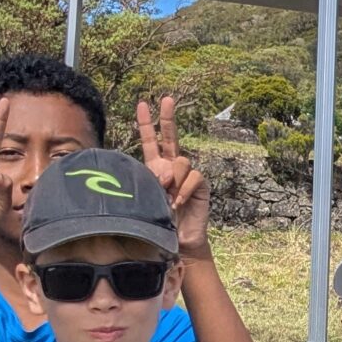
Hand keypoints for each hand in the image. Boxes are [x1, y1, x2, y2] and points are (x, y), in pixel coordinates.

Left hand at [137, 96, 207, 256]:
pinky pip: (193, 177)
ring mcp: (187, 175)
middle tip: (167, 99)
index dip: (146, 123)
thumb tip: (164, 172)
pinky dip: (183, 189)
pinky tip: (177, 203)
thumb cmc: (158, 222)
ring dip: (172, 178)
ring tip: (167, 197)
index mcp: (155, 167)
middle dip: (168, 117)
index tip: (142, 104)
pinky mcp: (200, 184)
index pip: (150, 141)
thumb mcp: (147, 199)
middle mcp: (172, 167)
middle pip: (170, 137)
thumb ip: (152, 182)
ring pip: (180, 161)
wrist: (178, 241)